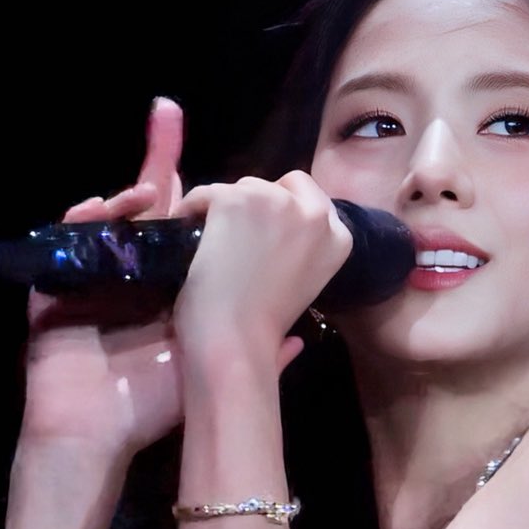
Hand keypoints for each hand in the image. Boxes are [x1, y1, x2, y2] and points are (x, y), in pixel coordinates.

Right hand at [18, 100, 305, 463]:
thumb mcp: (207, 372)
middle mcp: (131, 277)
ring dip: (128, 197)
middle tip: (168, 118)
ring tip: (147, 191)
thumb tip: (302, 337)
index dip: (201, 201)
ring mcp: (92, 277)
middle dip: (158, 166)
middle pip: (146, 210)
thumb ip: (255, 352)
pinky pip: (66, 238)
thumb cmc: (150, 407)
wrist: (97, 434)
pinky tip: (103, 208)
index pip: (187, 234)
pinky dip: (83, 219)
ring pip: (111, 218)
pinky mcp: (57, 285)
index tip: (222, 172)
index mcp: (168, 291)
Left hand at [169, 170, 353, 366]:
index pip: (310, 198)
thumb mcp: (303, 286)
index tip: (264, 235)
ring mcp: (276, 202)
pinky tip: (188, 237)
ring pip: (243, 187)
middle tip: (236, 240)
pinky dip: (192, 211)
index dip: (283, 213)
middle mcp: (315, 213)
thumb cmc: (265, 330)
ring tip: (213, 247)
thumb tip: (284, 244)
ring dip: (227, 209)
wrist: (235, 344)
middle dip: (257, 205)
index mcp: (340, 238)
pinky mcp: (236, 199)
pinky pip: (206, 193)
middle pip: (279, 185)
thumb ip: (305, 254)